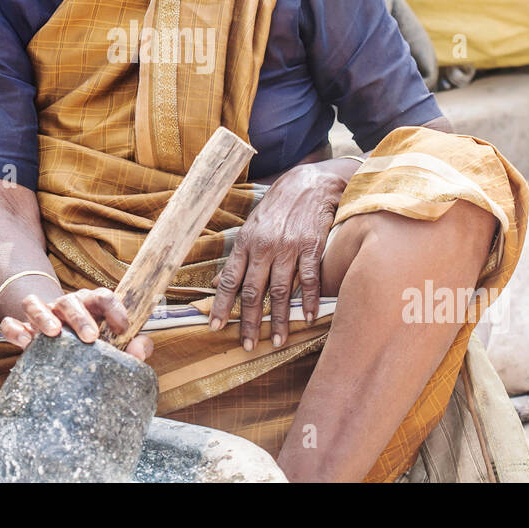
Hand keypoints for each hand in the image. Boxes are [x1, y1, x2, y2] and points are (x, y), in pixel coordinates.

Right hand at [0, 287, 154, 361]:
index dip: (115, 309)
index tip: (122, 329)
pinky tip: (27, 343)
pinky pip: (12, 323)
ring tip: (54, 333)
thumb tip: (140, 349)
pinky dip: (16, 330)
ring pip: (36, 304)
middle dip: (81, 317)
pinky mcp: (21, 327)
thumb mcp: (114, 342)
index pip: (103, 296)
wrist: (57, 340)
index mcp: (91, 305)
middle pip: (72, 300)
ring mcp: (42, 314)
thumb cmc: (92, 341)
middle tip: (91, 337)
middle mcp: (66, 305)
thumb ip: (132, 345)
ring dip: (44, 315)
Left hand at [210, 159, 356, 349]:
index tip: (216, 327)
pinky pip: (310, 278)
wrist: (310, 182)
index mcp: (246, 242)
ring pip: (282, 290)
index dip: (222, 305)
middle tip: (248, 345)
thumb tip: (219, 281)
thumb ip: (240, 255)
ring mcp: (289, 247)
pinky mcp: (312, 246)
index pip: (230, 280)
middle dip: (250, 321)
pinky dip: (310, 300)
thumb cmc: (278, 207)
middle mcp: (265, 247)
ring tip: (278, 340)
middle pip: (255, 291)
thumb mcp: (253, 226)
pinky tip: (308, 317)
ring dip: (280, 319)